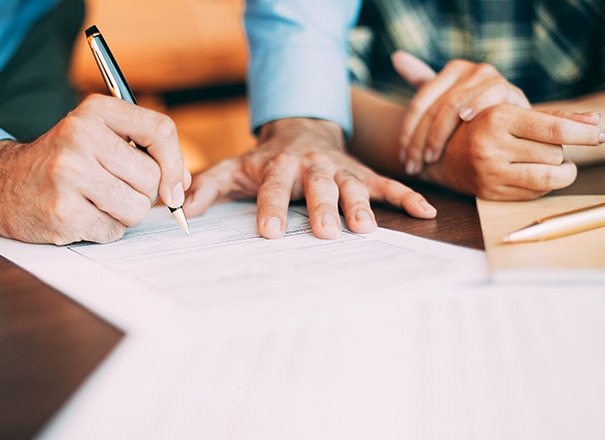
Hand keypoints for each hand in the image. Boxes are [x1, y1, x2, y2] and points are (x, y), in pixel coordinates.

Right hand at [0, 94, 190, 243]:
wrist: (0, 184)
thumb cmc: (63, 162)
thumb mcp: (99, 136)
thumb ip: (145, 150)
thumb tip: (182, 183)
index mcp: (94, 112)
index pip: (160, 129)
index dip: (176, 163)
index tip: (175, 185)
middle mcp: (80, 136)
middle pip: (152, 178)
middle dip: (143, 193)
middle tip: (114, 188)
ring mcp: (69, 174)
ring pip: (137, 208)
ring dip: (124, 214)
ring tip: (97, 202)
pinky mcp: (63, 212)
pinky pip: (114, 231)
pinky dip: (104, 230)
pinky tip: (81, 215)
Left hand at [184, 118, 436, 238]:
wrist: (301, 129)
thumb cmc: (265, 158)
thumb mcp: (233, 167)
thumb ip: (207, 186)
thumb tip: (179, 210)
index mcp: (278, 165)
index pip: (273, 188)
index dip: (271, 208)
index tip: (269, 233)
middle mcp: (311, 166)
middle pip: (318, 186)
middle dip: (323, 208)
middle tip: (327, 233)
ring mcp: (340, 169)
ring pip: (353, 185)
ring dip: (361, 205)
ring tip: (366, 229)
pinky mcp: (362, 173)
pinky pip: (387, 183)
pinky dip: (406, 196)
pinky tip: (425, 212)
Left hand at [392, 52, 530, 173]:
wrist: (517, 126)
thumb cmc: (477, 117)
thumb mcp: (447, 101)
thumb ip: (423, 81)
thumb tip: (396, 57)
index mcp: (452, 71)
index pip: (419, 102)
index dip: (407, 132)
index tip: (402, 157)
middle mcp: (470, 70)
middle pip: (434, 108)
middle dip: (419, 141)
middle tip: (413, 165)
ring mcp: (491, 78)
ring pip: (454, 105)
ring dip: (438, 136)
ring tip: (430, 158)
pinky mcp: (511, 90)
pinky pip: (490, 95)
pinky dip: (476, 106)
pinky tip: (464, 120)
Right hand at [422, 105, 604, 198]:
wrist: (443, 153)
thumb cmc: (486, 126)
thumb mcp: (514, 112)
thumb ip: (555, 117)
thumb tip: (594, 121)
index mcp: (497, 119)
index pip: (554, 130)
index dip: (582, 134)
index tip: (599, 135)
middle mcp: (491, 146)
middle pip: (554, 154)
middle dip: (559, 151)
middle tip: (548, 146)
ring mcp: (489, 172)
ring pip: (548, 176)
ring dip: (558, 171)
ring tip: (554, 163)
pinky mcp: (490, 192)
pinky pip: (534, 193)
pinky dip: (543, 184)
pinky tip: (532, 173)